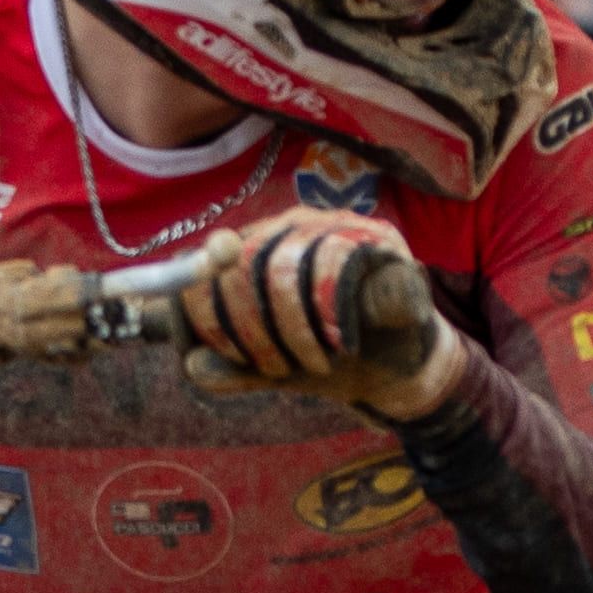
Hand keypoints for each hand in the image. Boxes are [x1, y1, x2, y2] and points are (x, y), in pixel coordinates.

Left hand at [175, 208, 465, 423]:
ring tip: (312, 365)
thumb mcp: (273, 367)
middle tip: (272, 369)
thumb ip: (231, 366)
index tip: (218, 352)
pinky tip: (343, 347)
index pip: (211, 257)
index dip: (204, 306)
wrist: (400, 369)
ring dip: (294, 329)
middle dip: (250, 327)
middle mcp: (297, 223)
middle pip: (244, 259)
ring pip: (287, 264)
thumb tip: (192, 365)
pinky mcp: (382, 241)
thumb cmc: (331, 357)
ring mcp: (340, 224)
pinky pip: (338, 267)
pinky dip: (333, 318)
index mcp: (261, 243)